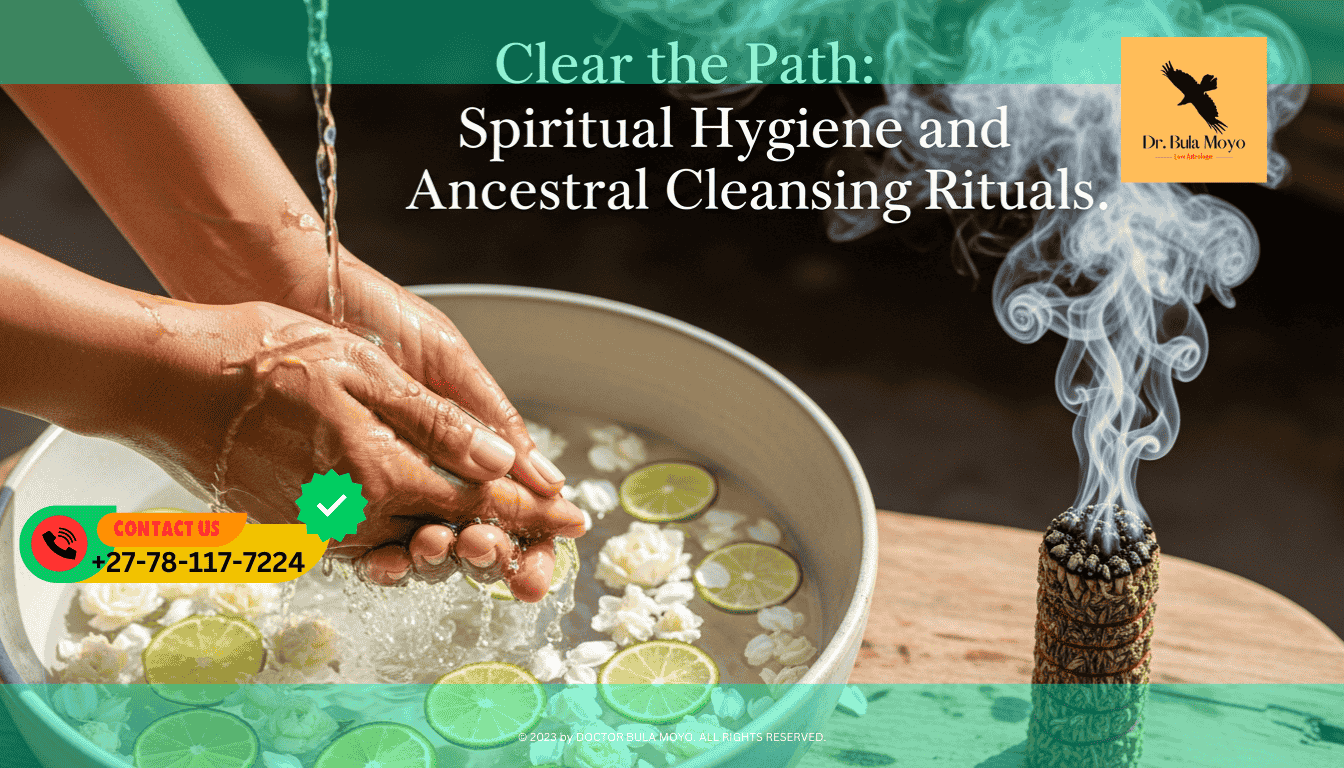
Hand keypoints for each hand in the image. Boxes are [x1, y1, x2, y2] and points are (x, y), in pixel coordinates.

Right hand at [139, 300, 583, 600]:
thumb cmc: (263, 356)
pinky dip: (398, 540)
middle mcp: (354, 514)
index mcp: (381, 472)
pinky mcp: (291, 530)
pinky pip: (361, 545)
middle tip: (545, 549)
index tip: (576, 517)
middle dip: (503, 541)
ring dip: (450, 545)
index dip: (533, 509)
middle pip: (450, 536)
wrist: (164, 379)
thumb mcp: (364, 371)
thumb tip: (502, 458)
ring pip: (407, 546)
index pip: (478, 501)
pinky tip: (418, 529)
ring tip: (493, 544)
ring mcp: (318, 528)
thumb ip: (436, 422)